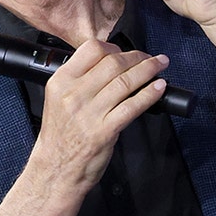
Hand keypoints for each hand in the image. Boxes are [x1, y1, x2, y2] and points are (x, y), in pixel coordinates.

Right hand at [31, 40, 168, 194]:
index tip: (125, 51)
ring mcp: (89, 113)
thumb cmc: (60, 137)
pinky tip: (158, 88)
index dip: (114, 46)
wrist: (56, 169)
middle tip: (150, 58)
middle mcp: (74, 94)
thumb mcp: (58, 100)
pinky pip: (132, 106)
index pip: (91, 49)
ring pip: (125, 82)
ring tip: (159, 66)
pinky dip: (149, 94)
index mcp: (61, 82)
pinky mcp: (104, 131)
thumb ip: (79, 80)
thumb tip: (109, 64)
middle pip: (113, 63)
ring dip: (148, 70)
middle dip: (138, 57)